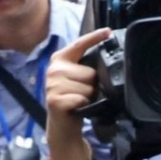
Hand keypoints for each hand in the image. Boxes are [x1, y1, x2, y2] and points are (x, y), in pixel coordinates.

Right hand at [46, 27, 111, 159]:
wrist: (63, 127)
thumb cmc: (74, 102)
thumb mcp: (78, 81)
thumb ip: (86, 68)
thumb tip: (105, 60)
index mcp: (60, 60)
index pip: (80, 44)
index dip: (95, 37)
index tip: (108, 31)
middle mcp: (54, 69)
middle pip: (89, 72)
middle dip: (92, 85)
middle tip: (83, 94)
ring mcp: (52, 84)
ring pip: (87, 87)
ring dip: (88, 97)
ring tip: (79, 101)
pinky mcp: (54, 100)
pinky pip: (81, 98)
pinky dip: (83, 105)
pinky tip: (76, 108)